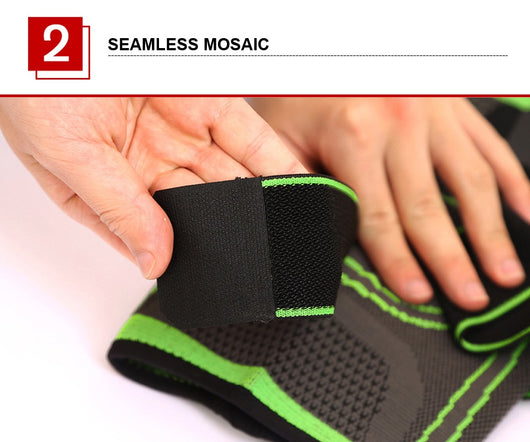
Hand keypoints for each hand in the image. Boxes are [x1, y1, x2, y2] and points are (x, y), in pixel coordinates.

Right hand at [0, 97, 305, 278]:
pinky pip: (251, 136)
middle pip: (210, 207)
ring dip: (266, 202)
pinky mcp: (208, 101)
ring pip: (237, 175)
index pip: (164, 233)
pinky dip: (275, 162)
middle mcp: (157, 164)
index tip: (225, 276)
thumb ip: (118, 210)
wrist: (54, 23)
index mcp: (121, 189)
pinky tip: (296, 186)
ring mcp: (185, 133)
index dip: (194, 255)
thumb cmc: (37, 88)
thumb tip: (154, 261)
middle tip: (272, 259)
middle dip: (241, 232)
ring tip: (293, 231)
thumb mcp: (68, 158)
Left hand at [251, 97, 529, 310]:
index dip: (399, 263)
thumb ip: (302, 184)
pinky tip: (527, 213)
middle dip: (452, 261)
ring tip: (506, 273)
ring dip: (491, 232)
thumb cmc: (304, 88)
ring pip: (472, 183)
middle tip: (471, 300)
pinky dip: (515, 183)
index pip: (380, 219)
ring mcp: (435, 112)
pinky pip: (490, 147)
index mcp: (355, 138)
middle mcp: (401, 125)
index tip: (418, 296)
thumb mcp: (285, 137)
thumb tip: (314, 231)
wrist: (329, 40)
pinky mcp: (454, 103)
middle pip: (431, 209)